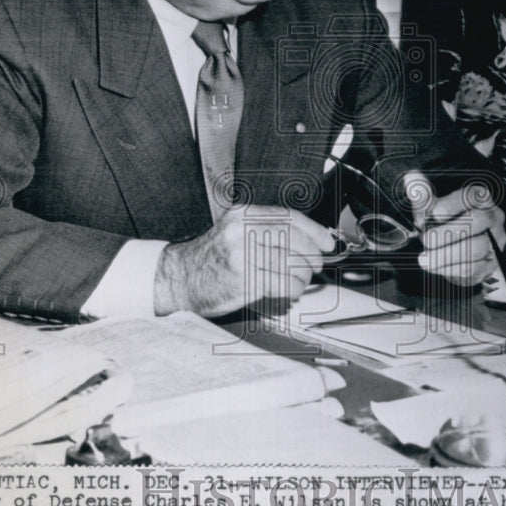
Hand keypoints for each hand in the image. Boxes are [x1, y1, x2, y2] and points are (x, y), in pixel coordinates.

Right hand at [153, 205, 334, 316]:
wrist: (178, 278)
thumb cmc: (210, 259)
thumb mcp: (234, 231)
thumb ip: (266, 230)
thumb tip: (309, 240)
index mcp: (242, 214)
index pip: (288, 217)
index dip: (314, 230)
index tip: (327, 242)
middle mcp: (241, 230)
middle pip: (294, 239)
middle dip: (312, 256)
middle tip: (316, 265)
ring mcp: (241, 255)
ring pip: (291, 264)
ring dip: (303, 277)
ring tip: (299, 281)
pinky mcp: (243, 280)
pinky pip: (283, 284)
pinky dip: (293, 290)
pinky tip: (289, 291)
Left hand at [404, 172, 505, 286]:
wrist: (455, 249)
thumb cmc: (444, 223)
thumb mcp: (432, 208)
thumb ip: (424, 196)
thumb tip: (411, 176)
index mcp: (480, 198)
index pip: (473, 195)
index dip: (453, 203)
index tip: (434, 213)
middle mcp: (494, 217)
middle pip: (479, 220)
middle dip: (448, 232)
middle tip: (425, 239)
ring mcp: (496, 241)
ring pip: (478, 247)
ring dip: (447, 254)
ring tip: (425, 258)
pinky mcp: (491, 264)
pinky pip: (475, 268)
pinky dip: (450, 269)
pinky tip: (434, 266)